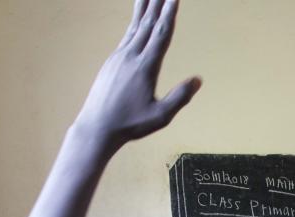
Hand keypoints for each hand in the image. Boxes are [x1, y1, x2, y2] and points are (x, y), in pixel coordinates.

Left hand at [75, 0, 200, 151]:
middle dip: (158, 3)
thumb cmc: (130, 124)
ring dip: (145, 7)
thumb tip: (198, 80)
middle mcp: (131, 56)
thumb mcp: (160, 116)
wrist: (97, 126)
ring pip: (135, 25)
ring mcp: (119, 56)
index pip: (162, 34)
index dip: (170, 13)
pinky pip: (127, 35)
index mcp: (146, 67)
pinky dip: (134, 22)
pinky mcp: (112, 61)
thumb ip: (179, 97)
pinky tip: (137, 19)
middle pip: (149, 23)